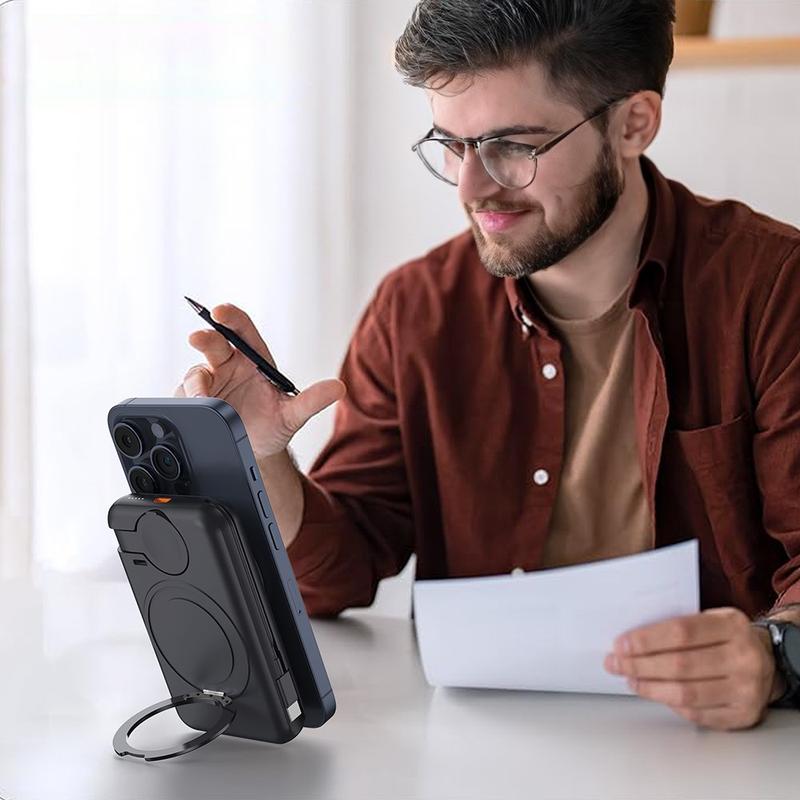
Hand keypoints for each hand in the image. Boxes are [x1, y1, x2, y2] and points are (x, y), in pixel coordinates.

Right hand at [175, 303, 345, 457]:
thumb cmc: (273, 426)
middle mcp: (228, 365)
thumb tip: (338, 388)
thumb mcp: (293, 415)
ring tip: (205, 397)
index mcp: (253, 359)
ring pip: (196, 372)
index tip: (221, 311)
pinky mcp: (194, 401)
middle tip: (198, 337)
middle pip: (213, 343)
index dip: (231, 317)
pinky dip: (188, 401)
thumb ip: (312, 400)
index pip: (241, 329)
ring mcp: (209, 383)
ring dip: (197, 382)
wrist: (255, 452)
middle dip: (205, 337)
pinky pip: (185, 397)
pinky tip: (195, 407)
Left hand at [604, 607, 783, 729]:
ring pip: (685, 693)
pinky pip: (697, 714)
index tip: (620, 645)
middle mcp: (744, 657)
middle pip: (680, 665)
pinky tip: (655, 694)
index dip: (646, 640)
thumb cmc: (725, 637)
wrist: (767, 661)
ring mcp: (747, 689)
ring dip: (649, 688)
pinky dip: (671, 705)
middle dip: (639, 665)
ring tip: (630, 679)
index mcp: (732, 625)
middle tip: (615, 664)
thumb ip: (677, 625)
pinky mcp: (744, 715)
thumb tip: (630, 639)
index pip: (681, 632)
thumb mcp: (710, 618)